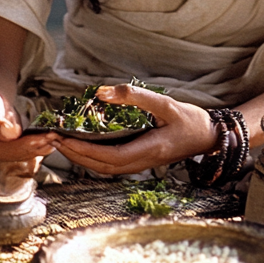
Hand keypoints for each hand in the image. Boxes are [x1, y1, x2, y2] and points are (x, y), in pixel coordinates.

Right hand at [0, 84, 58, 162]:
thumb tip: (9, 135)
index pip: (3, 150)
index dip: (24, 145)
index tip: (42, 139)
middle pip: (15, 155)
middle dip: (36, 148)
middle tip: (55, 139)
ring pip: (21, 153)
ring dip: (40, 148)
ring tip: (57, 140)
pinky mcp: (9, 146)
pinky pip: (25, 148)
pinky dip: (38, 144)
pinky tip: (51, 140)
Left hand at [54, 84, 217, 175]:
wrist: (210, 137)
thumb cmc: (191, 120)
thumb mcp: (165, 103)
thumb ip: (134, 97)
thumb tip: (102, 93)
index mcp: (148, 150)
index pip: (109, 157)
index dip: (83, 151)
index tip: (63, 139)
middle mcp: (142, 162)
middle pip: (101, 167)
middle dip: (75, 155)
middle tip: (53, 140)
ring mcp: (141, 164)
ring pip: (105, 168)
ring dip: (82, 158)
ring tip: (63, 143)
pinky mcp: (141, 161)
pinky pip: (112, 165)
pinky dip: (94, 158)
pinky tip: (84, 146)